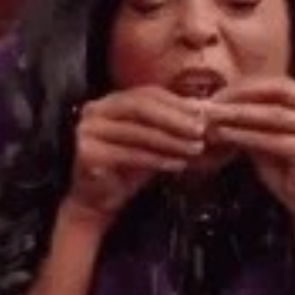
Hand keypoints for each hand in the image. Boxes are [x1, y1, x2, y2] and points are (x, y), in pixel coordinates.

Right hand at [67, 85, 206, 227]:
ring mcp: (88, 131)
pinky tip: (177, 164)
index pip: (146, 94)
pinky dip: (156, 159)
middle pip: (140, 106)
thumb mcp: (152, 143)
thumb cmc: (126, 170)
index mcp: (110, 102)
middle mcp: (94, 111)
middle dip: (174, 118)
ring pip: (136, 131)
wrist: (97, 201)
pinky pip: (129, 154)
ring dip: (170, 140)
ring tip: (195, 149)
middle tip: (201, 130)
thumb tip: (206, 113)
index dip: (176, 103)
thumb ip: (171, 127)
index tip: (203, 114)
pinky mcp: (88, 153)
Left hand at [203, 77, 294, 227]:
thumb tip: (219, 106)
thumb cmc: (289, 174)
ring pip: (274, 115)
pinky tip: (224, 135)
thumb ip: (254, 124)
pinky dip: (245, 135)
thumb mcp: (269, 142)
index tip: (218, 94)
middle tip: (211, 103)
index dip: (247, 86)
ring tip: (212, 116)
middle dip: (241, 96)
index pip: (280, 84)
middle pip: (278, 93)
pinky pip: (273, 140)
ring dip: (238, 114)